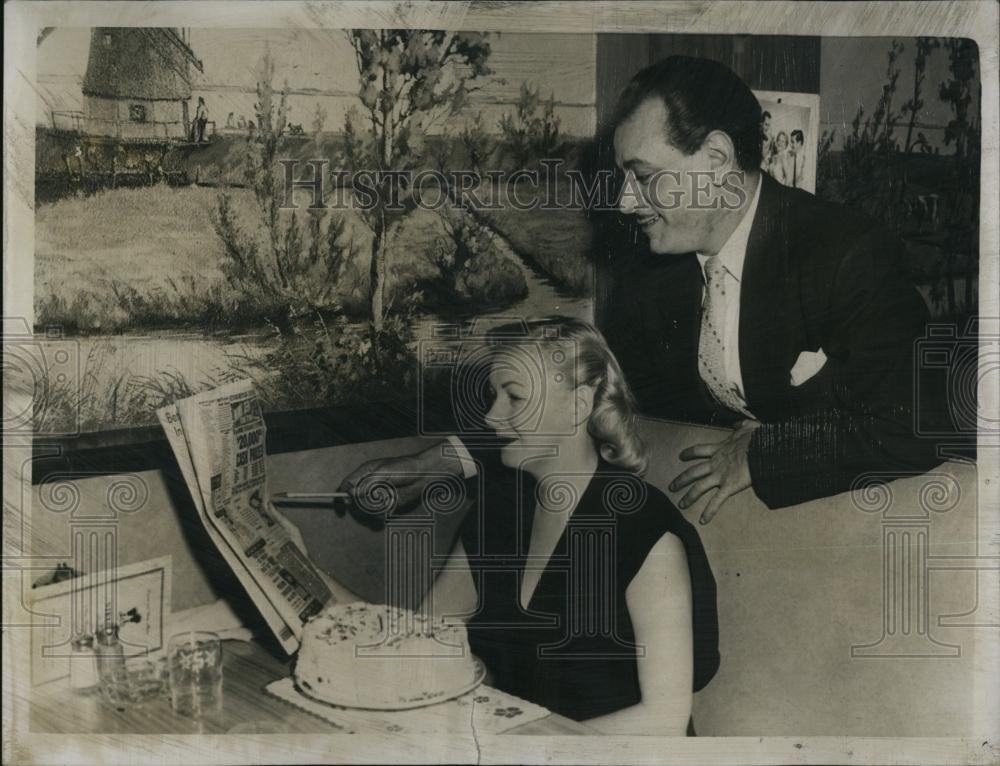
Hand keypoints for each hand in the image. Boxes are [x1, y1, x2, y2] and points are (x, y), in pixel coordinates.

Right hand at [337, 441, 461, 526]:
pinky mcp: (387, 503)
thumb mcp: (384, 472)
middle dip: (363, 502)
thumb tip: (351, 493)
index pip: (348, 484)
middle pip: (356, 499)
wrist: (424, 474)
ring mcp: (378, 495)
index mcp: (366, 472)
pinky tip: (391, 506)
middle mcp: (370, 484)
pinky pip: (378, 513)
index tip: (344, 504)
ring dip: (375, 508)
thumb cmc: (405, 468)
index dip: (343, 494)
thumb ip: (368, 483)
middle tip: (376, 498)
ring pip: (367, 508)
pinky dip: (383, 512)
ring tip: (387, 500)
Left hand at [670, 420, 761, 523]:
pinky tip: (703, 521)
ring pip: (699, 488)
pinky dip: (709, 512)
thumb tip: (738, 423)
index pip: (698, 450)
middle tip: (671, 487)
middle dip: (681, 480)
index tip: (681, 456)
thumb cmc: (758, 438)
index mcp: (719, 449)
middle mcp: (716, 464)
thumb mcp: (748, 427)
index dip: (689, 453)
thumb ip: (740, 426)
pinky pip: (716, 501)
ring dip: (689, 497)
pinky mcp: (729, 487)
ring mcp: (721, 476)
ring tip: (681, 505)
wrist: (764, 448)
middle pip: (693, 472)